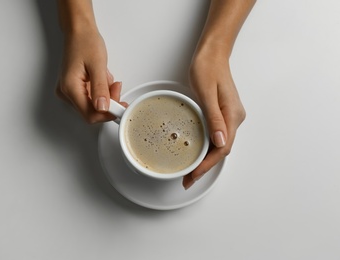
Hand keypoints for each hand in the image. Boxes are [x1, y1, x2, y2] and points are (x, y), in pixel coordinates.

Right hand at [56, 28, 124, 122]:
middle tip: (116, 88)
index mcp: (70, 88)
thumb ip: (100, 88)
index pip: (89, 115)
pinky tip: (102, 80)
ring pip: (92, 106)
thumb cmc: (85, 42)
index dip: (107, 114)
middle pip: (91, 112)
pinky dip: (100, 92)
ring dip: (105, 96)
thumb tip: (103, 108)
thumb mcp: (97, 64)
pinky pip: (91, 99)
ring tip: (107, 79)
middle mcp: (66, 93)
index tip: (120, 107)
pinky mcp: (74, 89)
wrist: (78, 32)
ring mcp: (69, 92)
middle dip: (108, 103)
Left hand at [183, 51, 245, 188]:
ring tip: (191, 170)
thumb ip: (213, 118)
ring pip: (220, 144)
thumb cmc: (207, 68)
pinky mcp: (224, 113)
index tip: (193, 175)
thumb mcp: (206, 92)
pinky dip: (208, 148)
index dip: (207, 165)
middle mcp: (235, 118)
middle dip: (205, 166)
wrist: (213, 53)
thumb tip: (220, 142)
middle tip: (188, 178)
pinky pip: (218, 136)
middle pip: (222, 149)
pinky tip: (199, 152)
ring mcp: (231, 116)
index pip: (222, 148)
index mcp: (232, 115)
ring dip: (207, 159)